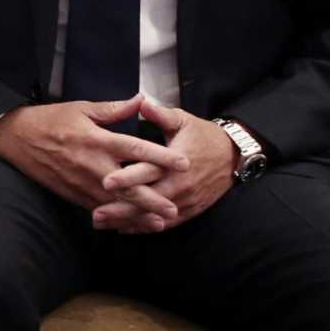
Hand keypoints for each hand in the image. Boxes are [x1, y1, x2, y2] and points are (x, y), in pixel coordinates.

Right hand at [0, 95, 191, 220]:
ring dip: (139, 215)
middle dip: (154, 199)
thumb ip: (114, 109)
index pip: (136, 150)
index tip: (184, 163)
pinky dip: (117, 218)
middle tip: (175, 209)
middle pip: (129, 186)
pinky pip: (99, 208)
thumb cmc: (50, 120)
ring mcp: (82, 182)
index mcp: (98, 139)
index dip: (161, 157)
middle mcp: (92, 164)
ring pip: (116, 203)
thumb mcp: (81, 108)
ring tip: (160, 223)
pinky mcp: (73, 193)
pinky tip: (131, 225)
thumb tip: (141, 100)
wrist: (17, 138)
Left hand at [93, 100, 236, 233]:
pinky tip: (125, 229)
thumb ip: (160, 114)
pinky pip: (167, 223)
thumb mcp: (182, 120)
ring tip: (104, 224)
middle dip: (122, 208)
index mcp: (176, 161)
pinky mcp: (190, 210)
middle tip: (96, 214)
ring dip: (129, 221)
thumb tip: (142, 102)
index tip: (105, 181)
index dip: (127, 177)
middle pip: (148, 199)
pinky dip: (146, 227)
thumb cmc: (203, 135)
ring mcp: (186, 200)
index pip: (149, 171)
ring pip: (155, 215)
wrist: (233, 155)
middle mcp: (181, 184)